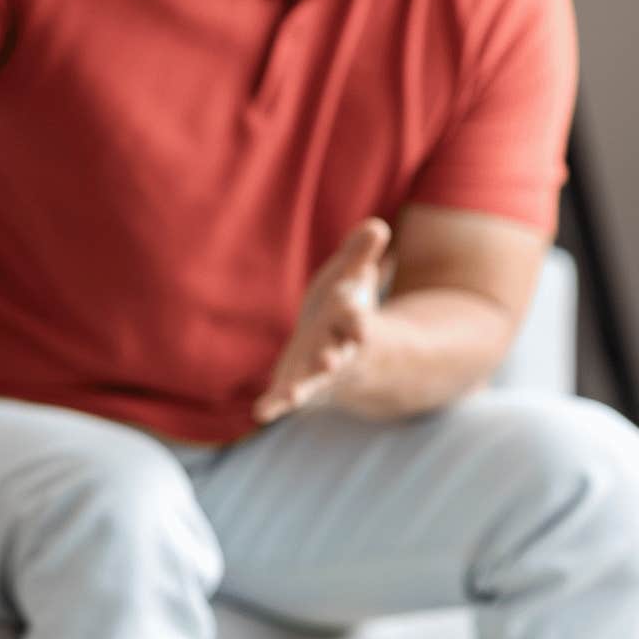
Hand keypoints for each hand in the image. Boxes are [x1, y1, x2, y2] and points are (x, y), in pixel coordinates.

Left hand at [253, 217, 392, 423]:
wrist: (348, 354)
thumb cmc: (346, 309)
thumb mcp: (353, 279)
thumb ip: (361, 255)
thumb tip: (376, 225)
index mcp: (352, 323)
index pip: (356, 318)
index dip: (355, 317)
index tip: (355, 315)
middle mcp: (339, 350)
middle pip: (337, 355)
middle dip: (333, 358)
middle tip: (329, 361)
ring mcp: (319, 373)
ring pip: (313, 382)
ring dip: (304, 387)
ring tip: (292, 396)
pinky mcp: (299, 385)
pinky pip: (287, 397)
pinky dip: (276, 405)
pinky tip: (262, 413)